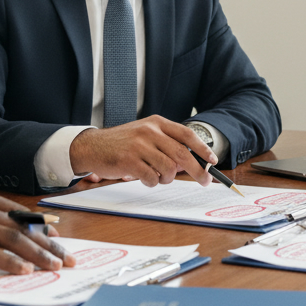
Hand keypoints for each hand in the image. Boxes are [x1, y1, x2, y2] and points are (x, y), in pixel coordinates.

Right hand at [0, 187, 75, 273]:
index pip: (18, 213)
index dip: (41, 228)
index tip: (58, 240)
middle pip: (20, 227)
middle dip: (48, 244)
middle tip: (66, 258)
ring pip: (10, 238)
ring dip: (36, 254)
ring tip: (53, 267)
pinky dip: (9, 262)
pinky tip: (23, 271)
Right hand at [69, 115, 216, 187]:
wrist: (92, 146)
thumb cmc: (122, 143)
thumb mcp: (145, 135)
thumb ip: (166, 145)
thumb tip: (190, 163)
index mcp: (156, 123)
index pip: (187, 135)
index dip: (203, 148)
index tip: (213, 160)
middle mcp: (149, 131)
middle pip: (182, 154)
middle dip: (197, 170)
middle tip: (204, 181)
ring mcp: (139, 145)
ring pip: (168, 169)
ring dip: (166, 178)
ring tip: (156, 176)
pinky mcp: (129, 160)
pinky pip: (152, 178)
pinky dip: (151, 182)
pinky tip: (143, 177)